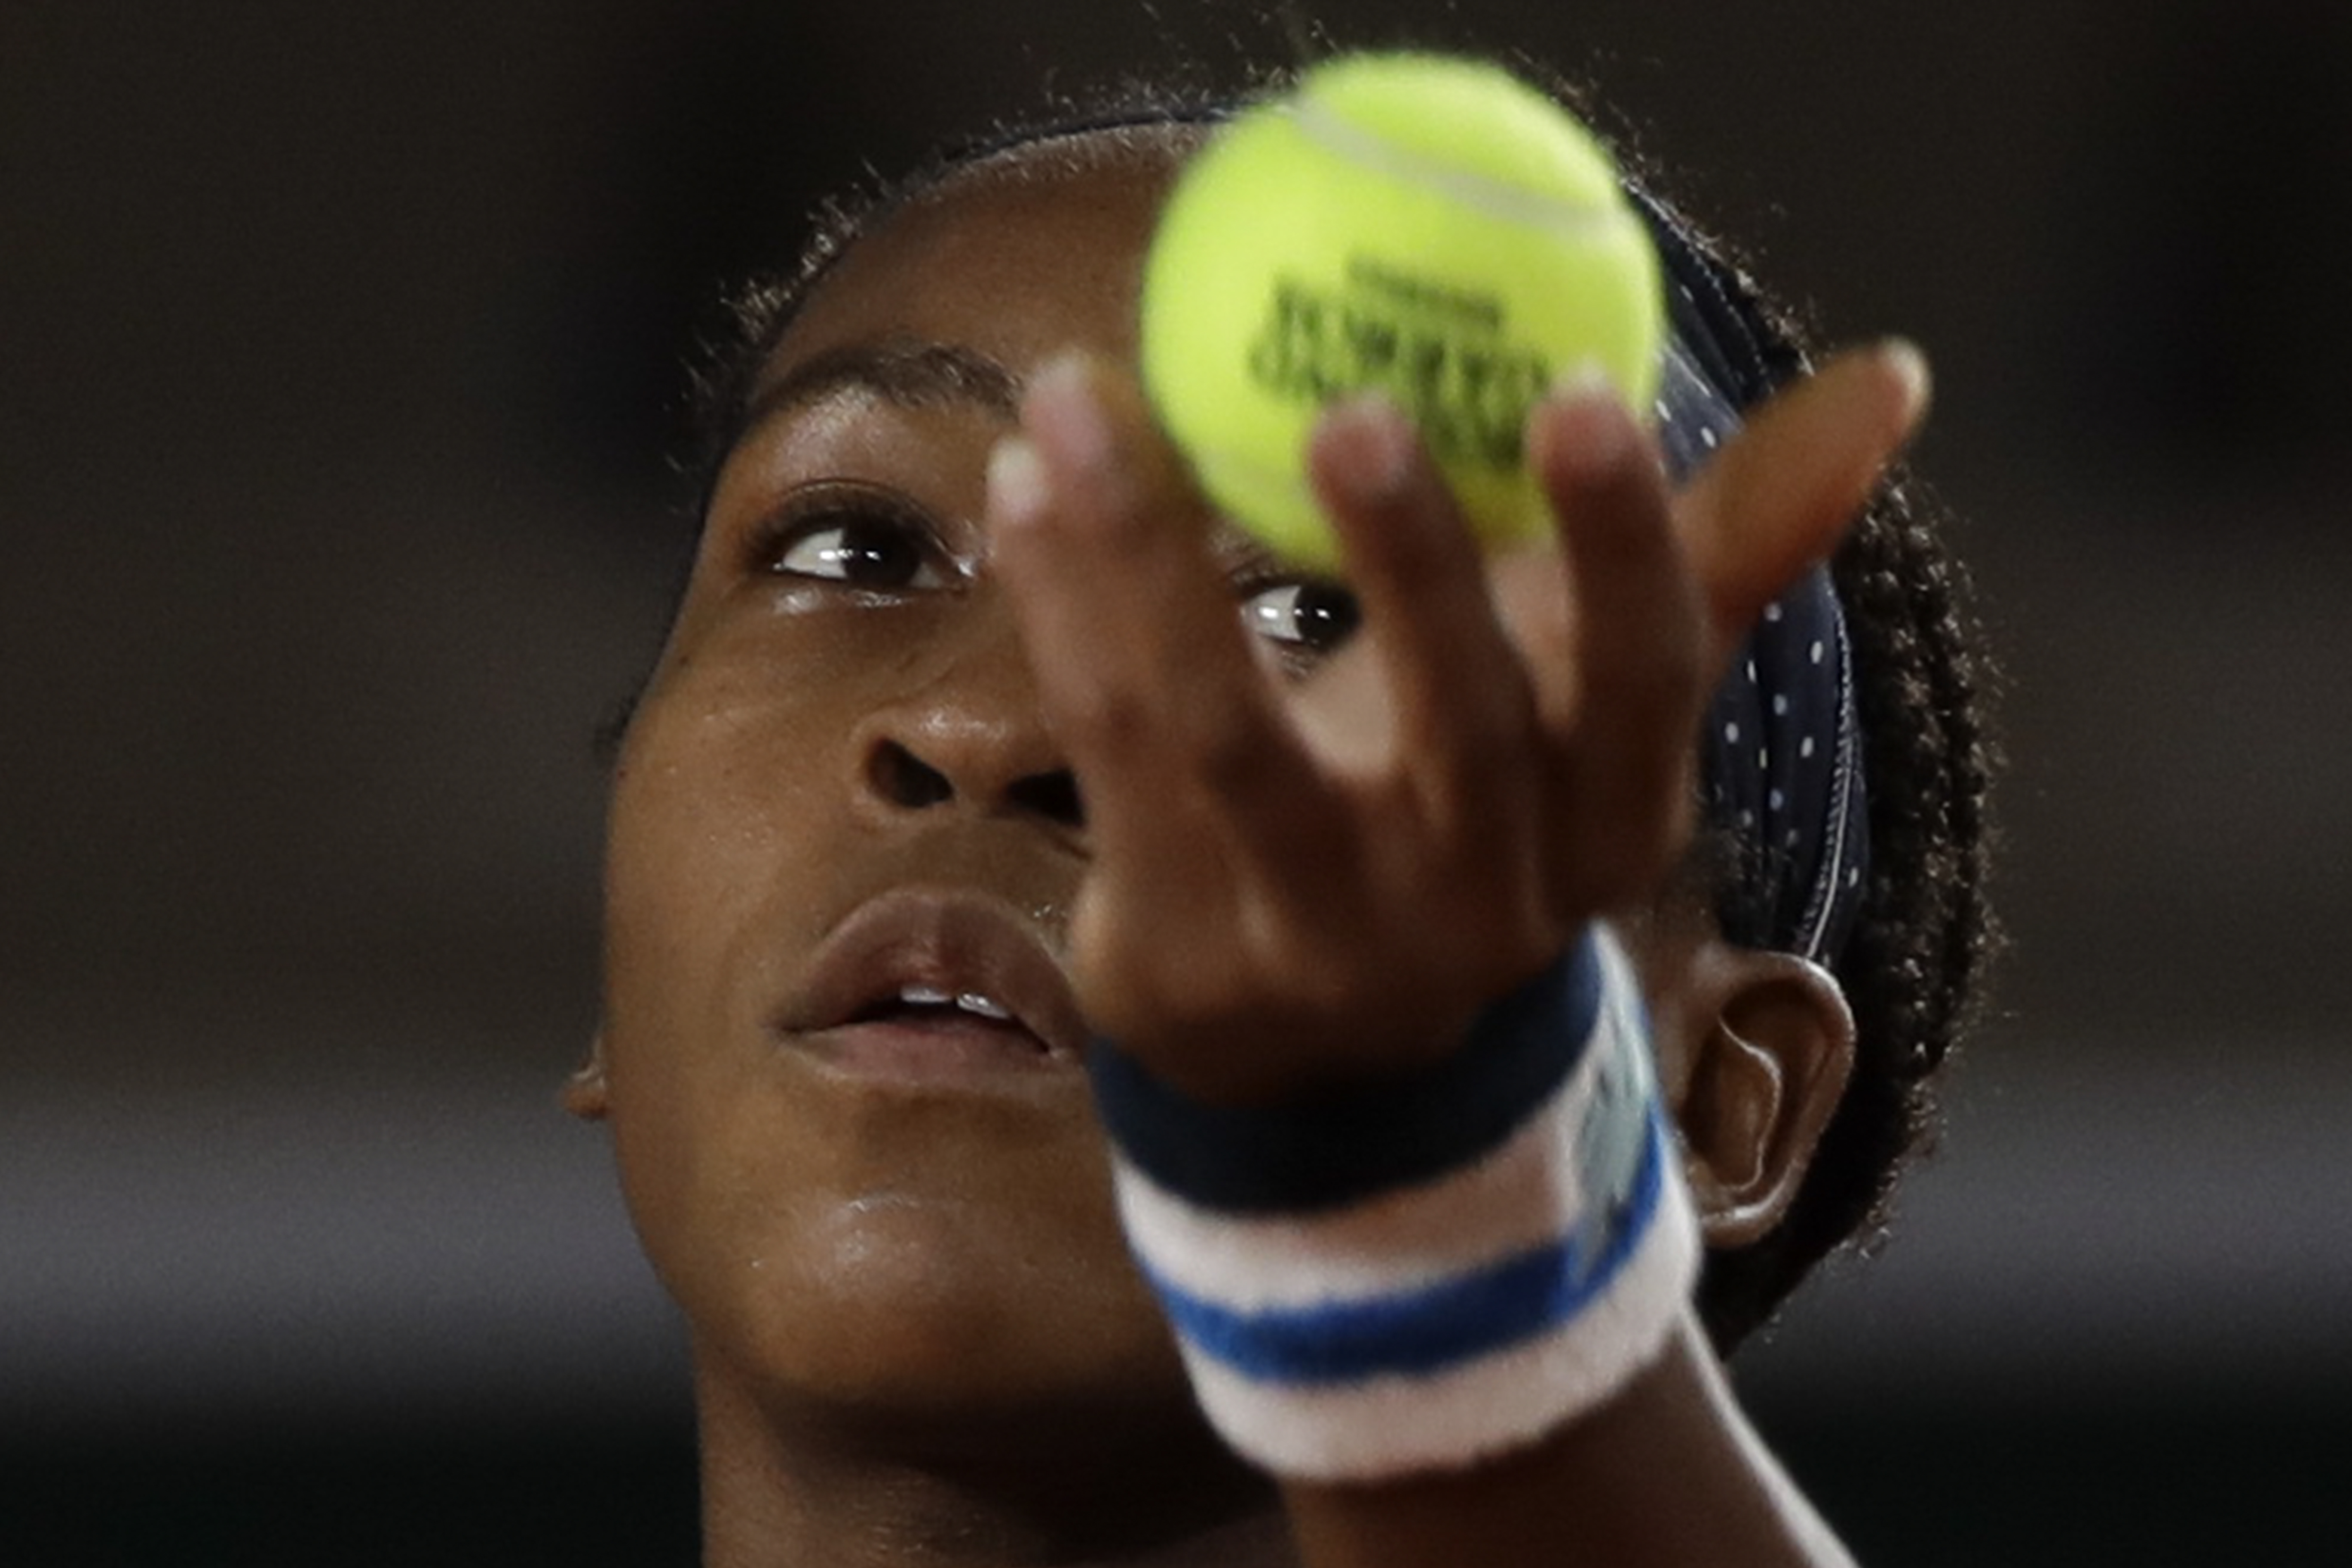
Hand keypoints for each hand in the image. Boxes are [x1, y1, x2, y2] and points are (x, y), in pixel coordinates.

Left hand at [987, 345, 1926, 1105]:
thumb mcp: (1587, 705)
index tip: (1582, 392)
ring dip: (1153, 557)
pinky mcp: (1182, 951)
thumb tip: (1891, 379)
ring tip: (1085, 396)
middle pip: (1458, 726)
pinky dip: (1065, 607)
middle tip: (1351, 401)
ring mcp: (1323, 940)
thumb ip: (1716, 551)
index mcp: (1604, 824)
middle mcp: (1481, 900)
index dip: (1625, 545)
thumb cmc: (1466, 813)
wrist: (1317, 1059)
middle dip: (1411, 561)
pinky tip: (1030, 480)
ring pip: (1232, 734)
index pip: (1646, 683)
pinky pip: (1111, 752)